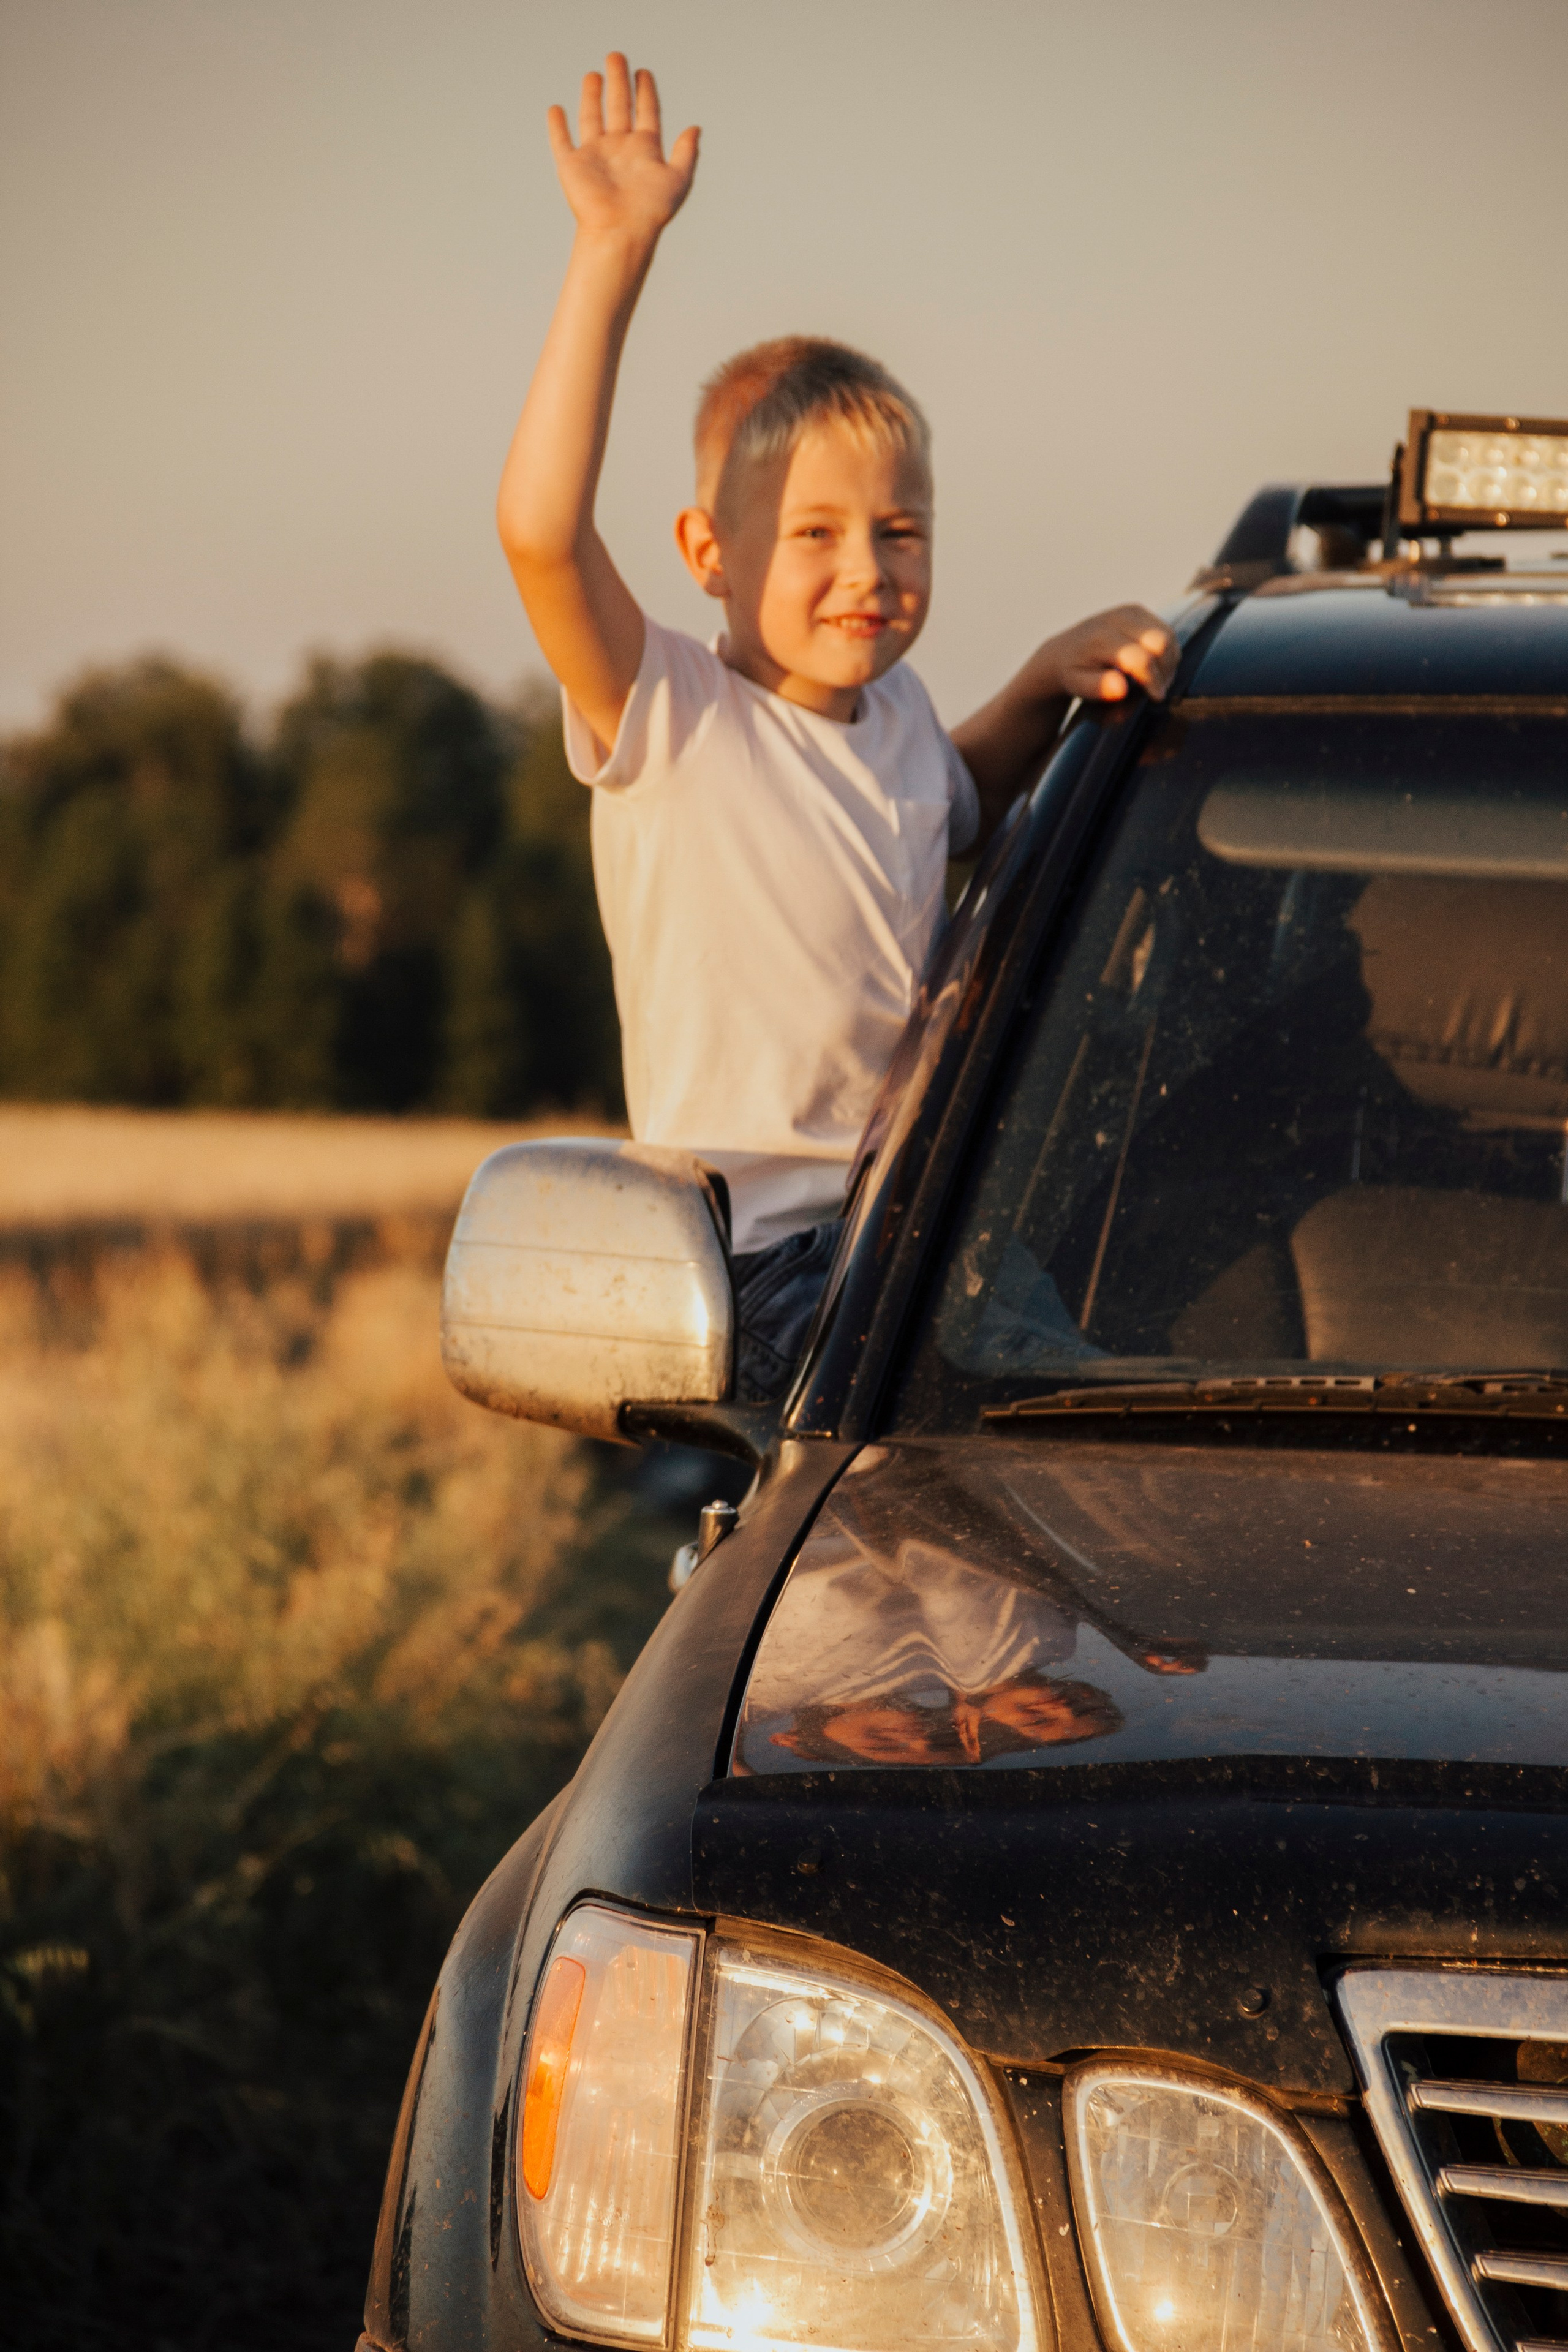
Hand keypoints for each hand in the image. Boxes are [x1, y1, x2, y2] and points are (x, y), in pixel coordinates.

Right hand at [547, 54, 698, 245]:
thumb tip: (695, 128)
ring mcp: (595, 156)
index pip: (646, 112)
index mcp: (644, 149)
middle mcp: (620, 149)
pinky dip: (557, 126)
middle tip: (616, 56)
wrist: (621, 231)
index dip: (645, 91)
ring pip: (592, 117)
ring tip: (594, 75)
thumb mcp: (679, 179)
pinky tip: (556, 109)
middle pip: (619, 106)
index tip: (644, 72)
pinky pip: (562, 141)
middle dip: (618, 81)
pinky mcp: (572, 166)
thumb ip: (687, 152)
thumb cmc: (651, 211)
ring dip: (592, 96)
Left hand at [1036, 605, 1177, 703]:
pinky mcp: (1137, 610)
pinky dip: (1167, 651)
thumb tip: (1121, 688)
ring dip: (1168, 661)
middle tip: (1156, 690)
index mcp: (1102, 638)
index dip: (1153, 681)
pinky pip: (1166, 630)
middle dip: (1165, 670)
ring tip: (1155, 681)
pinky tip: (1154, 666)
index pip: (1141, 659)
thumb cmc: (1072, 673)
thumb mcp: (1078, 685)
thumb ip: (1099, 688)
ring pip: (1168, 635)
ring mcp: (1129, 611)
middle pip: (1161, 643)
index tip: (1155, 698)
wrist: (1062, 651)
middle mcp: (1117, 618)